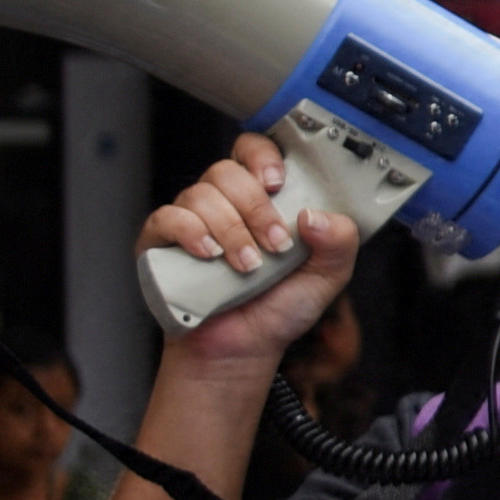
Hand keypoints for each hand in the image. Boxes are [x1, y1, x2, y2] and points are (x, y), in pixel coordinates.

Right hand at [143, 138, 359, 365]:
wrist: (243, 349)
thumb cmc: (279, 307)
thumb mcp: (326, 276)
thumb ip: (339, 242)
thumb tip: (315, 215)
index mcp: (260, 198)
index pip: (253, 151)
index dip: (262, 156)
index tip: (277, 183)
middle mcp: (222, 202)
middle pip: (227, 172)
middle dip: (256, 208)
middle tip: (275, 245)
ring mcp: (189, 219)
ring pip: (201, 194)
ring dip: (230, 229)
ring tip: (248, 266)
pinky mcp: (160, 242)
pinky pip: (167, 217)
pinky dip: (190, 232)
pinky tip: (209, 254)